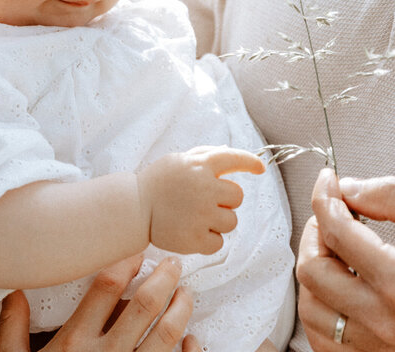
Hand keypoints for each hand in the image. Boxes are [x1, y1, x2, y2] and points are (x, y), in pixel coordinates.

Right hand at [0, 256, 199, 351]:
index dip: (126, 261)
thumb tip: (13, 293)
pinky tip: (192, 339)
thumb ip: (12, 329)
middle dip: (164, 278)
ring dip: (181, 310)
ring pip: (166, 335)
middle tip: (174, 263)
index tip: (137, 248)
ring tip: (186, 294)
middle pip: (145, 305)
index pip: (106, 287)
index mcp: (74, 341)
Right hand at [138, 145, 264, 254]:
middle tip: (205, 202)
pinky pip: (218, 242)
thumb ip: (204, 155)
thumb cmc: (157, 183)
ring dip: (218, 221)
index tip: (260, 168)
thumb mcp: (179, 160)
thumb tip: (229, 152)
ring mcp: (201, 215)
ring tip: (196, 218)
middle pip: (237, 197)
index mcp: (200, 166)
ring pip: (231, 222)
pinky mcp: (195, 238)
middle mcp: (204, 188)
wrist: (134, 208)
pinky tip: (192, 232)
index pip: (233, 159)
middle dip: (226, 200)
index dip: (250, 162)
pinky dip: (208, 240)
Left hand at [296, 169, 394, 350]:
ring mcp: (384, 351)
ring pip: (313, 313)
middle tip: (331, 212)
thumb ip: (392, 195)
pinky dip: (323, 312)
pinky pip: (329, 344)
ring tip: (334, 248)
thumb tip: (345, 188)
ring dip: (314, 272)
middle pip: (313, 273)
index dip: (325, 197)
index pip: (335, 232)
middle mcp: (387, 324)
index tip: (329, 181)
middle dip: (314, 232)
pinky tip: (340, 287)